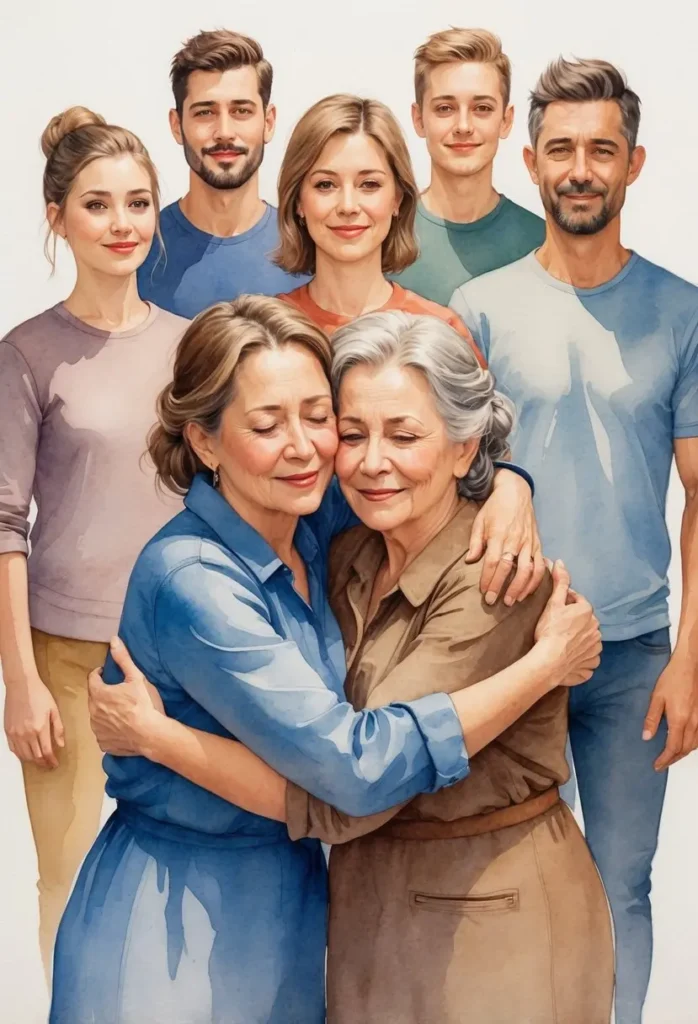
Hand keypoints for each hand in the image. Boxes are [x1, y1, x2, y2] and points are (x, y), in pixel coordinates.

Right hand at [4, 676, 63, 768]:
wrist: (21, 685)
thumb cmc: (38, 694)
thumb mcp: (54, 710)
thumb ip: (58, 729)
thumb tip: (61, 744)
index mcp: (40, 728)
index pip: (47, 752)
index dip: (51, 761)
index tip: (54, 764)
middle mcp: (26, 733)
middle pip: (35, 756)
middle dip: (43, 763)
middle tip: (48, 764)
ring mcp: (16, 733)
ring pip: (24, 756)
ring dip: (32, 761)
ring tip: (39, 761)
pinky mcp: (8, 731)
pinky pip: (13, 749)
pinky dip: (20, 755)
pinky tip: (26, 754)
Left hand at [87, 637, 163, 756]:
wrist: (152, 735)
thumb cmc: (144, 704)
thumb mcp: (136, 678)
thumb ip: (123, 658)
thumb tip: (113, 640)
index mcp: (98, 694)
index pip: (92, 678)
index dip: (99, 673)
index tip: (106, 673)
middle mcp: (92, 712)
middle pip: (94, 698)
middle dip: (102, 693)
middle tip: (118, 693)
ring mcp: (97, 730)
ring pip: (97, 716)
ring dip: (105, 712)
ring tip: (121, 712)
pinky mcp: (103, 744)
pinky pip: (103, 733)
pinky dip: (110, 729)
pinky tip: (122, 728)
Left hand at [466, 469, 544, 606]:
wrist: (516, 491)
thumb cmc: (495, 507)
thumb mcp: (480, 520)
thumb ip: (475, 542)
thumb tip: (469, 561)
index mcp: (499, 534)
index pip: (493, 561)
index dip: (488, 578)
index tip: (483, 591)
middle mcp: (516, 539)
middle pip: (510, 568)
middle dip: (501, 587)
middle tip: (493, 601)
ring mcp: (529, 542)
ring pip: (528, 569)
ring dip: (520, 587)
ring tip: (511, 600)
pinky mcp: (538, 544)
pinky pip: (540, 565)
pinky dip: (536, 580)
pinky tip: (528, 591)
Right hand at [534, 560, 601, 687]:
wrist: (549, 660)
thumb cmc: (549, 630)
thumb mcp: (553, 603)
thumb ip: (560, 582)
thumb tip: (560, 562)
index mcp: (587, 612)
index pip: (578, 601)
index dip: (566, 603)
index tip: (556, 608)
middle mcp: (596, 629)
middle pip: (585, 621)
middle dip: (575, 621)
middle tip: (558, 626)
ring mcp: (595, 648)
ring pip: (589, 639)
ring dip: (581, 640)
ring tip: (564, 642)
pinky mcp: (591, 663)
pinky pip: (589, 659)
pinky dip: (582, 657)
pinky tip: (571, 657)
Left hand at [643, 652, 697, 770]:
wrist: (691, 665)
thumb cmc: (673, 678)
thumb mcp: (657, 697)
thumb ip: (651, 718)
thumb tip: (646, 737)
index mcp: (679, 720)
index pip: (672, 748)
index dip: (664, 759)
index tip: (656, 765)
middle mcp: (694, 723)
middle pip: (685, 749)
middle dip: (673, 759)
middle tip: (662, 764)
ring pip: (695, 745)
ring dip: (683, 753)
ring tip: (671, 756)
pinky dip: (693, 745)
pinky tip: (686, 744)